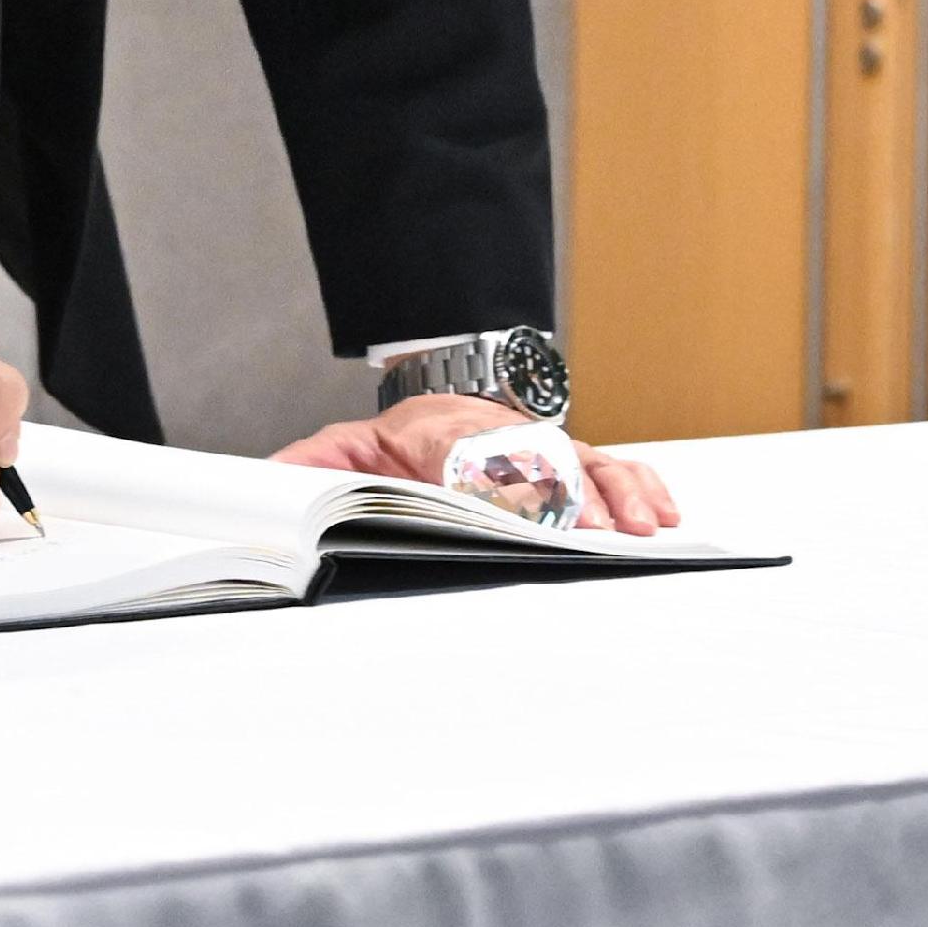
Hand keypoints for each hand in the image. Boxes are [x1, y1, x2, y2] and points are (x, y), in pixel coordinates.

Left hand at [270, 394, 682, 534]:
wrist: (448, 393)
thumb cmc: (406, 438)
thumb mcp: (350, 448)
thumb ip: (311, 468)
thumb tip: (264, 486)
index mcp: (442, 441)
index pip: (468, 462)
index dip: (492, 487)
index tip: (513, 512)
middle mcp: (502, 445)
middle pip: (538, 470)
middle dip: (564, 501)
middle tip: (586, 533)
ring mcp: (543, 452)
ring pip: (586, 468)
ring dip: (613, 496)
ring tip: (637, 526)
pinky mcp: (575, 462)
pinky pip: (616, 470)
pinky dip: (642, 487)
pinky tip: (663, 512)